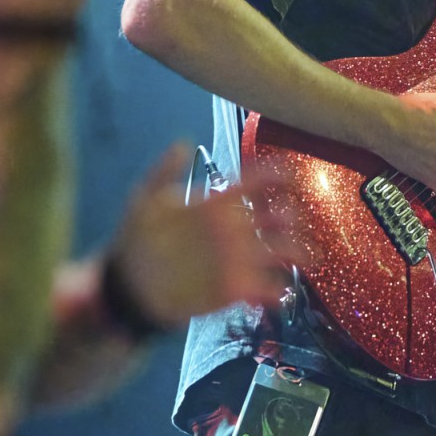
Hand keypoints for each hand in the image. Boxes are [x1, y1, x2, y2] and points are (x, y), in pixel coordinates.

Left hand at [105, 141, 298, 328]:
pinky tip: (281, 293)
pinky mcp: (232, 289)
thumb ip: (164, 173)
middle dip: (288, 217)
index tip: (289, 175)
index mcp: (215, 205)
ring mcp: (235, 260)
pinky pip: (261, 290)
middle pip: (272, 219)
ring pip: (276, 253)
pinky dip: (274, 292)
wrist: (128, 285)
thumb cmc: (136, 239)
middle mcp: (232, 230)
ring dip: (294, 254)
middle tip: (294, 219)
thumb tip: (182, 142)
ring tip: (307, 257)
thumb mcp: (144, 201)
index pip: (251, 185)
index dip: (272, 177)